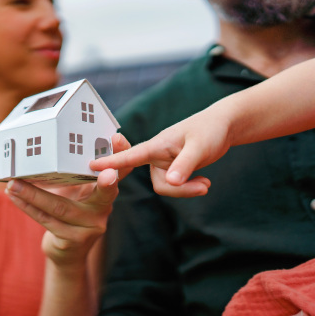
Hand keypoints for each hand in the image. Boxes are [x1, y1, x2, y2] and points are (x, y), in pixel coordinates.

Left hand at [5, 134, 129, 267]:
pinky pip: (46, 220)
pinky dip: (27, 206)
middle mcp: (103, 210)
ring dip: (33, 194)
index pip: (120, 172)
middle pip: (103, 194)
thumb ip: (74, 172)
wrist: (68, 253)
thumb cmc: (70, 213)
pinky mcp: (72, 241)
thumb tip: (48, 144)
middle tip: (106, 171)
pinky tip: (13, 196)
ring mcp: (89, 228)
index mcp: (106, 192)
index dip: (120, 155)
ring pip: (60, 208)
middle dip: (104, 181)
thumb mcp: (77, 192)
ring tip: (14, 183)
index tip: (119, 139)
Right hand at [90, 109, 232, 197]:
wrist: (223, 126)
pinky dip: (190, 187)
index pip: (130, 155)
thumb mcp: (200, 148)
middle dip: (180, 190)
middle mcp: (157, 155)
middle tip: (205, 187)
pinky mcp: (172, 168)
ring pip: (168, 187)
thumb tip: (171, 181)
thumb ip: (184, 165)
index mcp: (157, 145)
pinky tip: (204, 181)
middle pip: (159, 184)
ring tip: (206, 183)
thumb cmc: (209, 130)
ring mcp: (164, 163)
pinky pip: (175, 186)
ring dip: (188, 189)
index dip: (111, 162)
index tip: (91, 165)